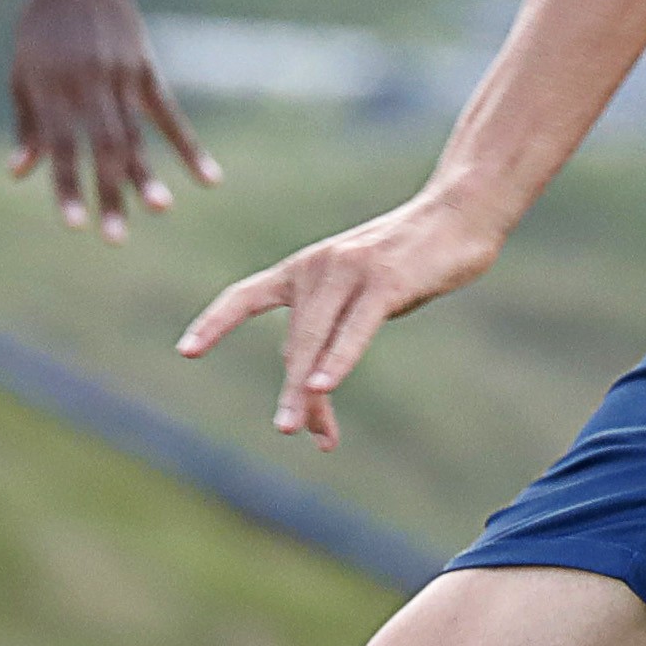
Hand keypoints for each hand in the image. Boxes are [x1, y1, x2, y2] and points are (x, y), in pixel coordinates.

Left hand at [12, 0, 214, 241]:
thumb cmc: (41, 28)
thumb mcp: (23, 73)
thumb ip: (27, 124)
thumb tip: (21, 173)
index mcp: (51, 88)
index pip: (60, 147)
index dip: (67, 186)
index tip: (74, 223)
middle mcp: (88, 84)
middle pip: (101, 147)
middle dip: (109, 193)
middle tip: (115, 236)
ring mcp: (121, 76)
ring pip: (136, 134)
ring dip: (145, 175)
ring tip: (158, 210)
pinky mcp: (146, 70)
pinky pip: (170, 114)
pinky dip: (189, 147)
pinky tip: (208, 177)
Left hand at [177, 190, 507, 446]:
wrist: (459, 213)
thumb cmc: (411, 259)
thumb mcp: (361, 293)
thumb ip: (331, 329)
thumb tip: (306, 385)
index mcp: (305, 267)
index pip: (246, 295)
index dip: (215, 323)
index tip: (185, 351)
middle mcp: (317, 266)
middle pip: (294, 341)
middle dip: (291, 390)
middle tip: (286, 431)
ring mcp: (349, 272)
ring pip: (316, 341)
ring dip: (304, 389)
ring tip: (294, 428)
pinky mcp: (385, 282)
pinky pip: (354, 330)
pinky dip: (336, 361)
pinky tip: (320, 388)